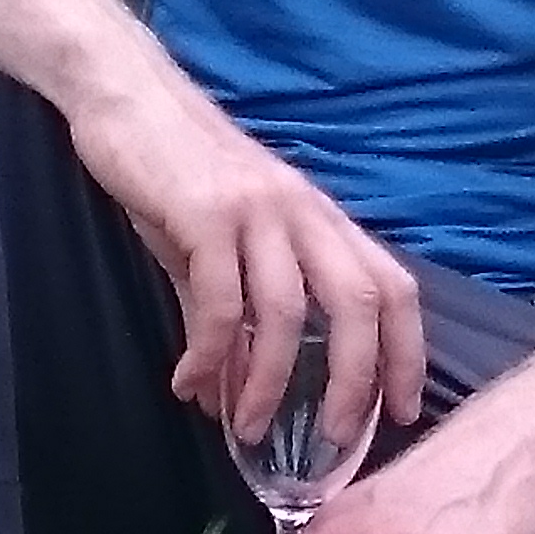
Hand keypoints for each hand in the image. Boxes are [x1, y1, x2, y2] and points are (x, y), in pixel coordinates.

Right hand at [66, 71, 424, 453]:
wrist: (128, 96)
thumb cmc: (179, 173)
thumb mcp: (221, 243)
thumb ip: (235, 311)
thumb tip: (228, 392)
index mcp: (322, 219)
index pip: (392, 285)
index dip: (406, 349)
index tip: (402, 409)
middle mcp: (304, 212)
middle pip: (359, 301)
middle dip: (358, 377)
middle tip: (335, 437)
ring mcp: (259, 210)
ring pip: (289, 309)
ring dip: (268, 380)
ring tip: (245, 429)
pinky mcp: (206, 211)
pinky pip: (221, 297)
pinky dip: (210, 352)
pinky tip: (188, 383)